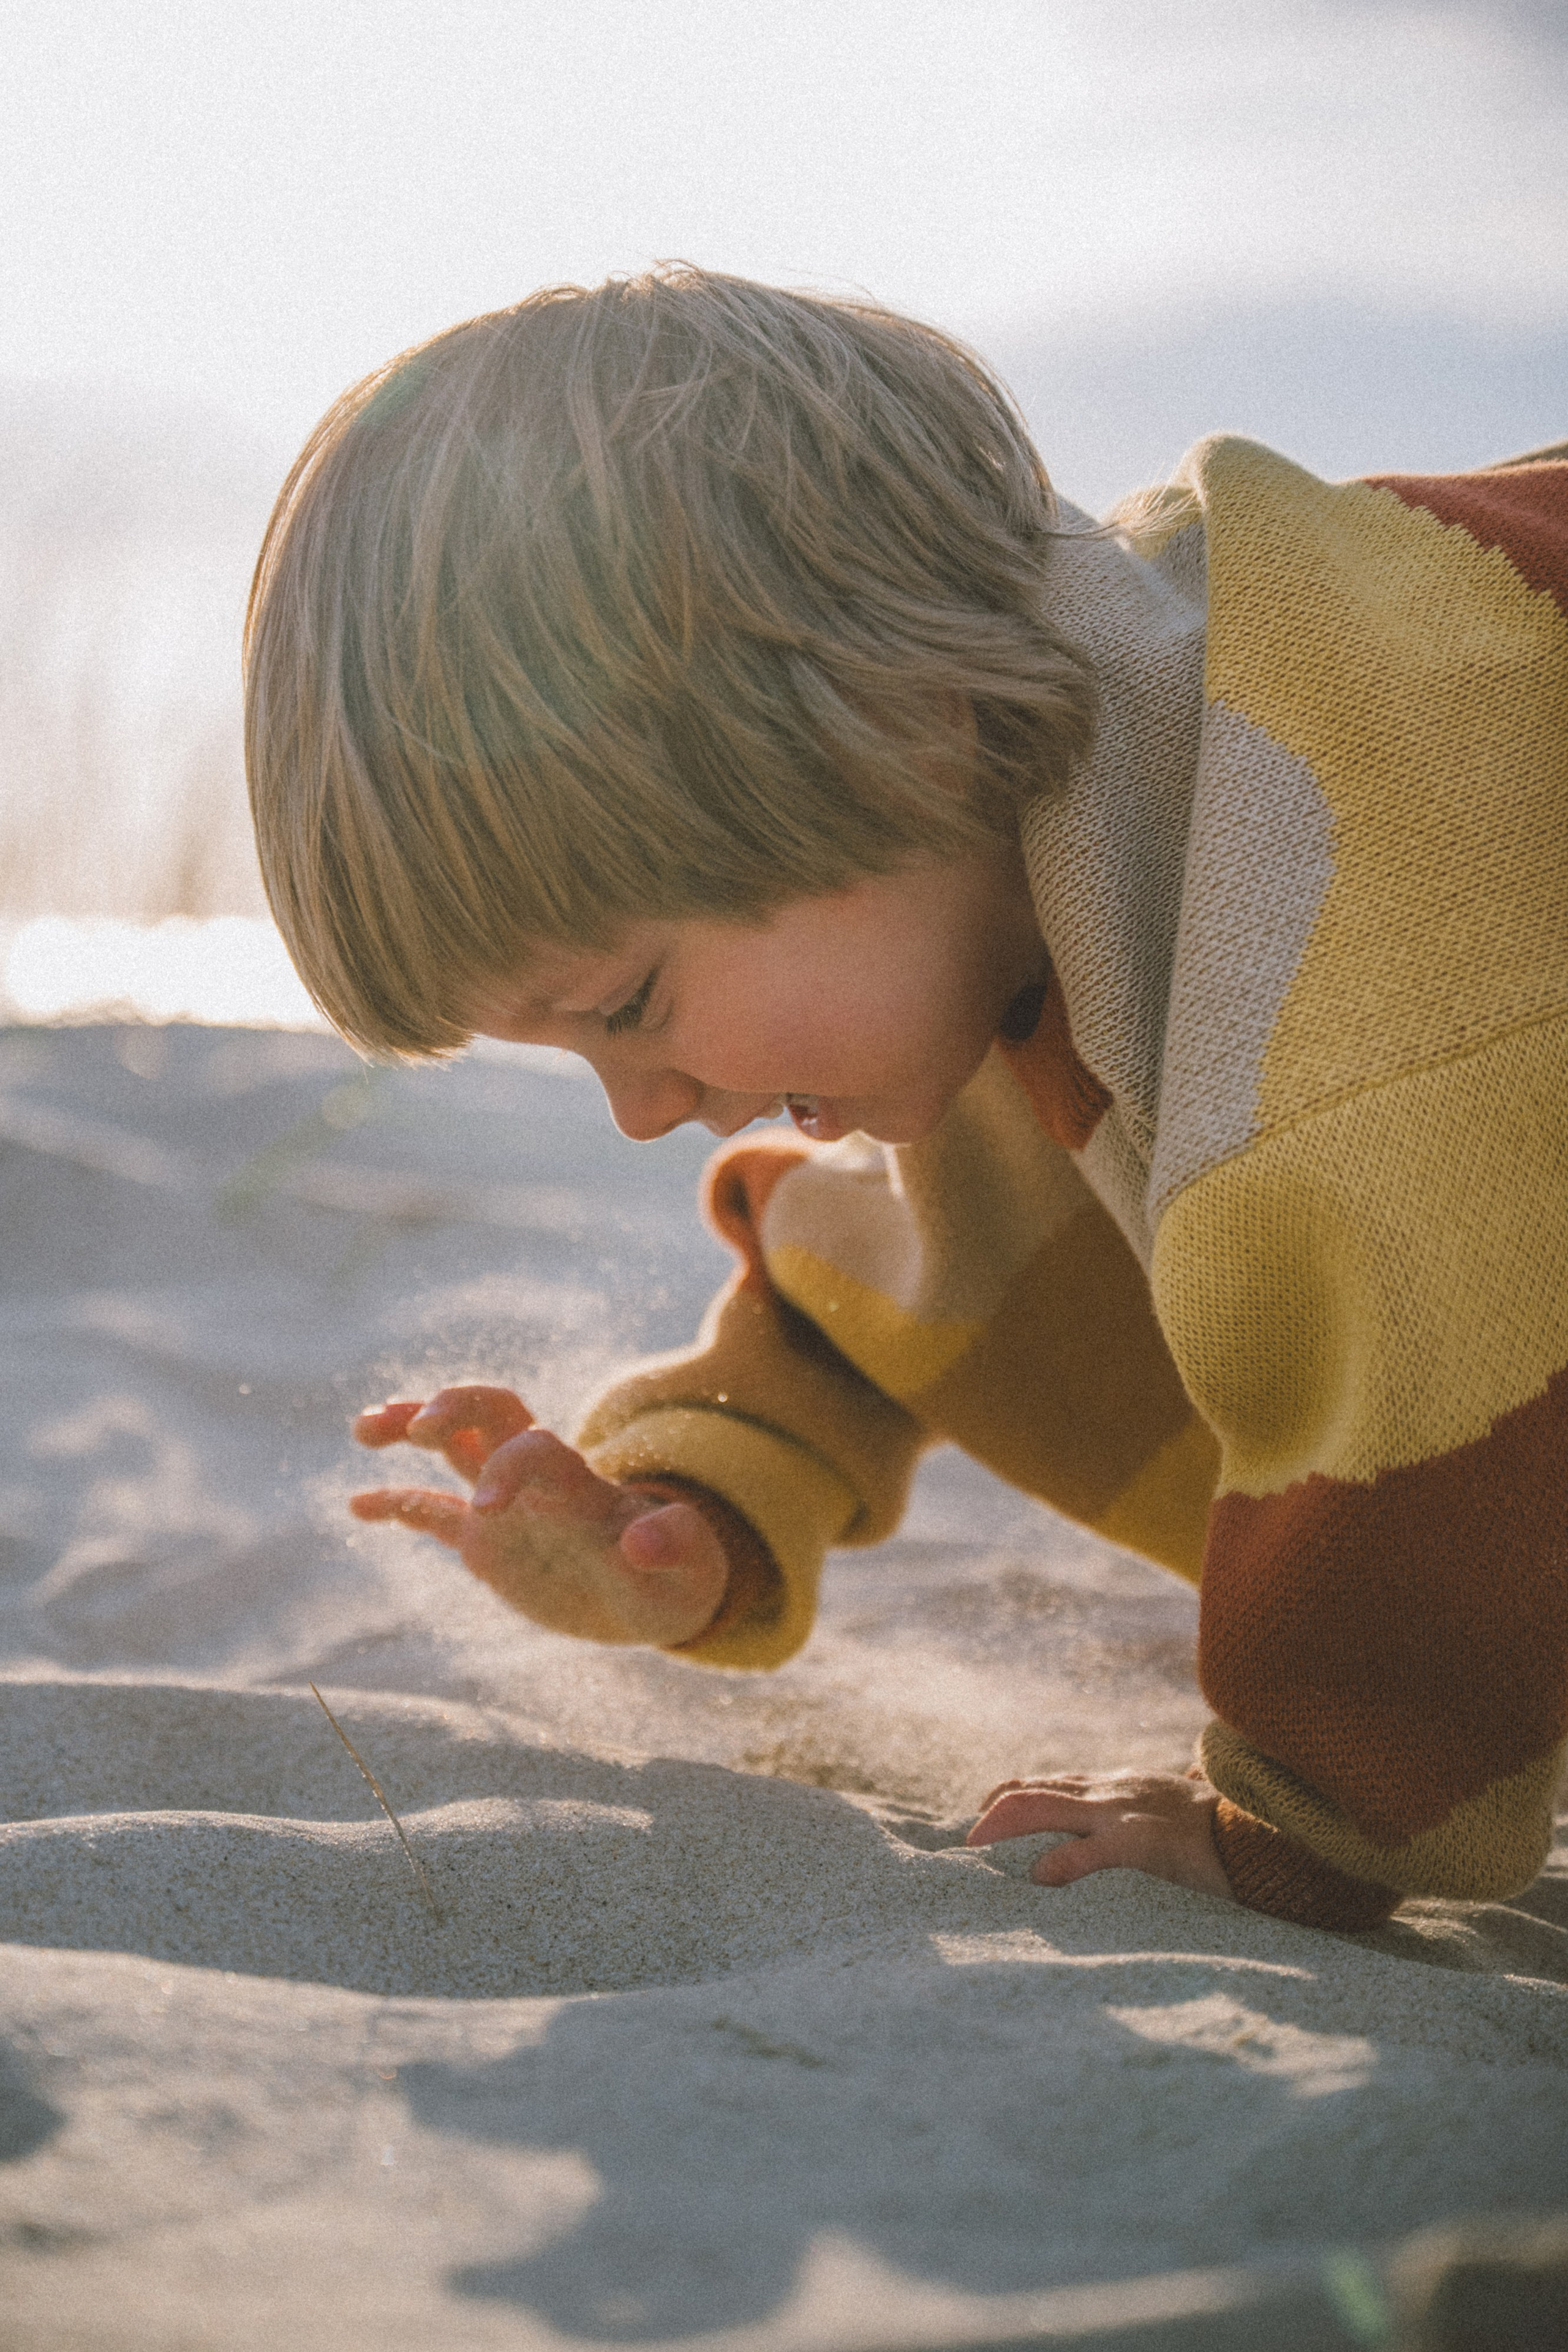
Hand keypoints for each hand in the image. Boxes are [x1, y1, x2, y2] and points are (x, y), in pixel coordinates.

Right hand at [349, 1384, 728, 1646]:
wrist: (660, 1592)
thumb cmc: (678, 1577)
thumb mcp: (690, 1570)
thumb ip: (676, 1546)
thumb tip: (642, 1541)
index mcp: (579, 1485)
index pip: (533, 1448)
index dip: (508, 1467)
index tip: (487, 1511)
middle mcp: (537, 1482)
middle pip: (491, 1413)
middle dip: (452, 1407)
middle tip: (416, 1425)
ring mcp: (507, 1508)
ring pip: (454, 1447)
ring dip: (411, 1426)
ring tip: (364, 1428)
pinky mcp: (487, 1541)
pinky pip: (434, 1513)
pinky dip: (397, 1505)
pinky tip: (358, 1505)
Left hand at [966, 1769, 1231, 1901]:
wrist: (1263, 1834)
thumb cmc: (1221, 1829)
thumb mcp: (1174, 1808)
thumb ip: (1148, 1806)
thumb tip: (1150, 1800)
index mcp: (1116, 1786)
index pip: (1048, 1783)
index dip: (1009, 1797)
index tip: (984, 1818)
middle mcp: (1110, 1792)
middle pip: (1033, 1791)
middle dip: (993, 1814)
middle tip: (966, 1845)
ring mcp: (1123, 1813)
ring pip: (1045, 1807)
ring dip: (1003, 1827)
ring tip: (975, 1849)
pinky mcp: (1142, 1842)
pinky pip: (1090, 1850)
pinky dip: (1059, 1862)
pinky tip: (1038, 1879)